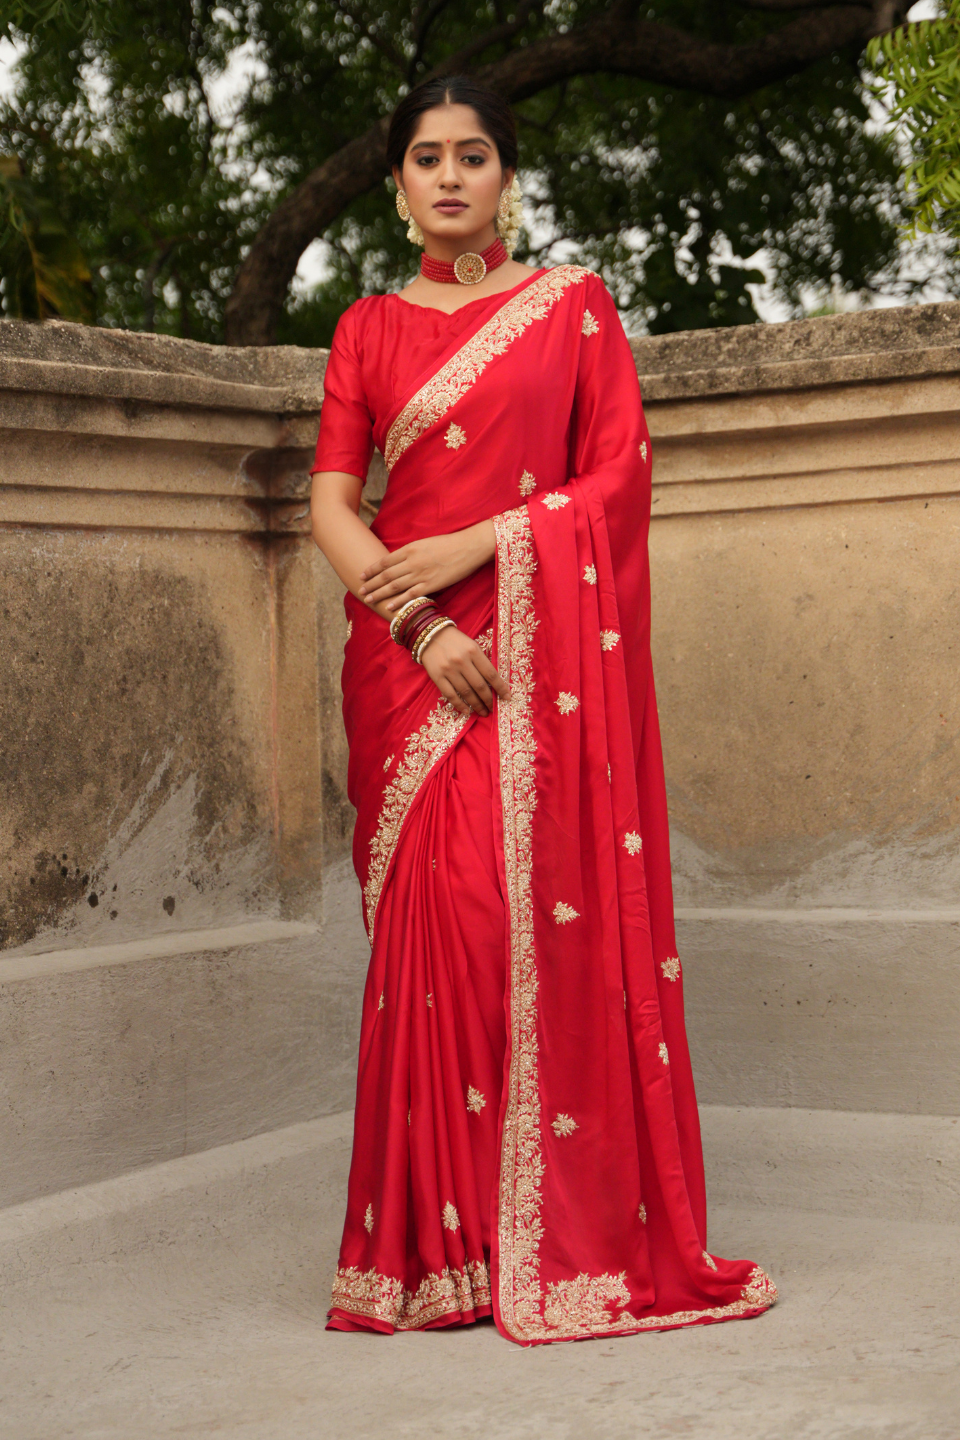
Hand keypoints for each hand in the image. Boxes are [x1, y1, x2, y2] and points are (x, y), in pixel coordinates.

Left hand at [358, 521, 494, 610]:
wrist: (468, 547)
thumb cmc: (449, 543)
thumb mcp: (425, 542)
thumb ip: (411, 552)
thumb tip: (399, 560)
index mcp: (410, 548)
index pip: (385, 561)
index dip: (372, 569)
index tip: (362, 575)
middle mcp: (412, 561)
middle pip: (386, 575)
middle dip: (371, 583)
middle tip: (359, 591)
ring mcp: (420, 574)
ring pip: (394, 586)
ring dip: (379, 594)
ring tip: (368, 599)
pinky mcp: (431, 584)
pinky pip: (410, 595)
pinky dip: (398, 601)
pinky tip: (388, 606)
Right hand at [419, 626, 510, 717]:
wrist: (430, 635)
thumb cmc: (455, 641)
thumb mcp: (472, 645)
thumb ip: (481, 661)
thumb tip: (493, 683)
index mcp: (473, 651)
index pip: (490, 674)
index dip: (500, 688)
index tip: (507, 697)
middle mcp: (462, 661)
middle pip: (479, 685)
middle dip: (488, 700)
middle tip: (493, 709)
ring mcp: (448, 670)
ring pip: (466, 692)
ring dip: (476, 705)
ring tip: (483, 712)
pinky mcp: (437, 676)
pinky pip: (450, 695)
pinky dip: (459, 705)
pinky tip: (467, 711)